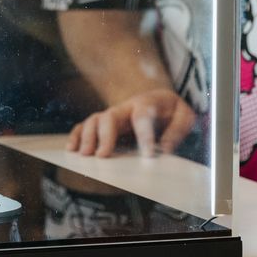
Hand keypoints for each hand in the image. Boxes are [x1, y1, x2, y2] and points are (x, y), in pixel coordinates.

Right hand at [65, 89, 194, 157]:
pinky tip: (71, 149)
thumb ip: (178, 129)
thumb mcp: (184, 116)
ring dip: (87, 137)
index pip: (143, 116)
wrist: (160, 101)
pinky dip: (76, 136)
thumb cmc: (171, 111)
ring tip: (85, 156)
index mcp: (147, 103)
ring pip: (94, 120)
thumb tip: (165, 148)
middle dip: (105, 136)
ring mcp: (112, 115)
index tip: (148, 155)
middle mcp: (126, 107)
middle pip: (110, 116)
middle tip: (102, 156)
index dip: (145, 135)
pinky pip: (85, 126)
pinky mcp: (103, 123)